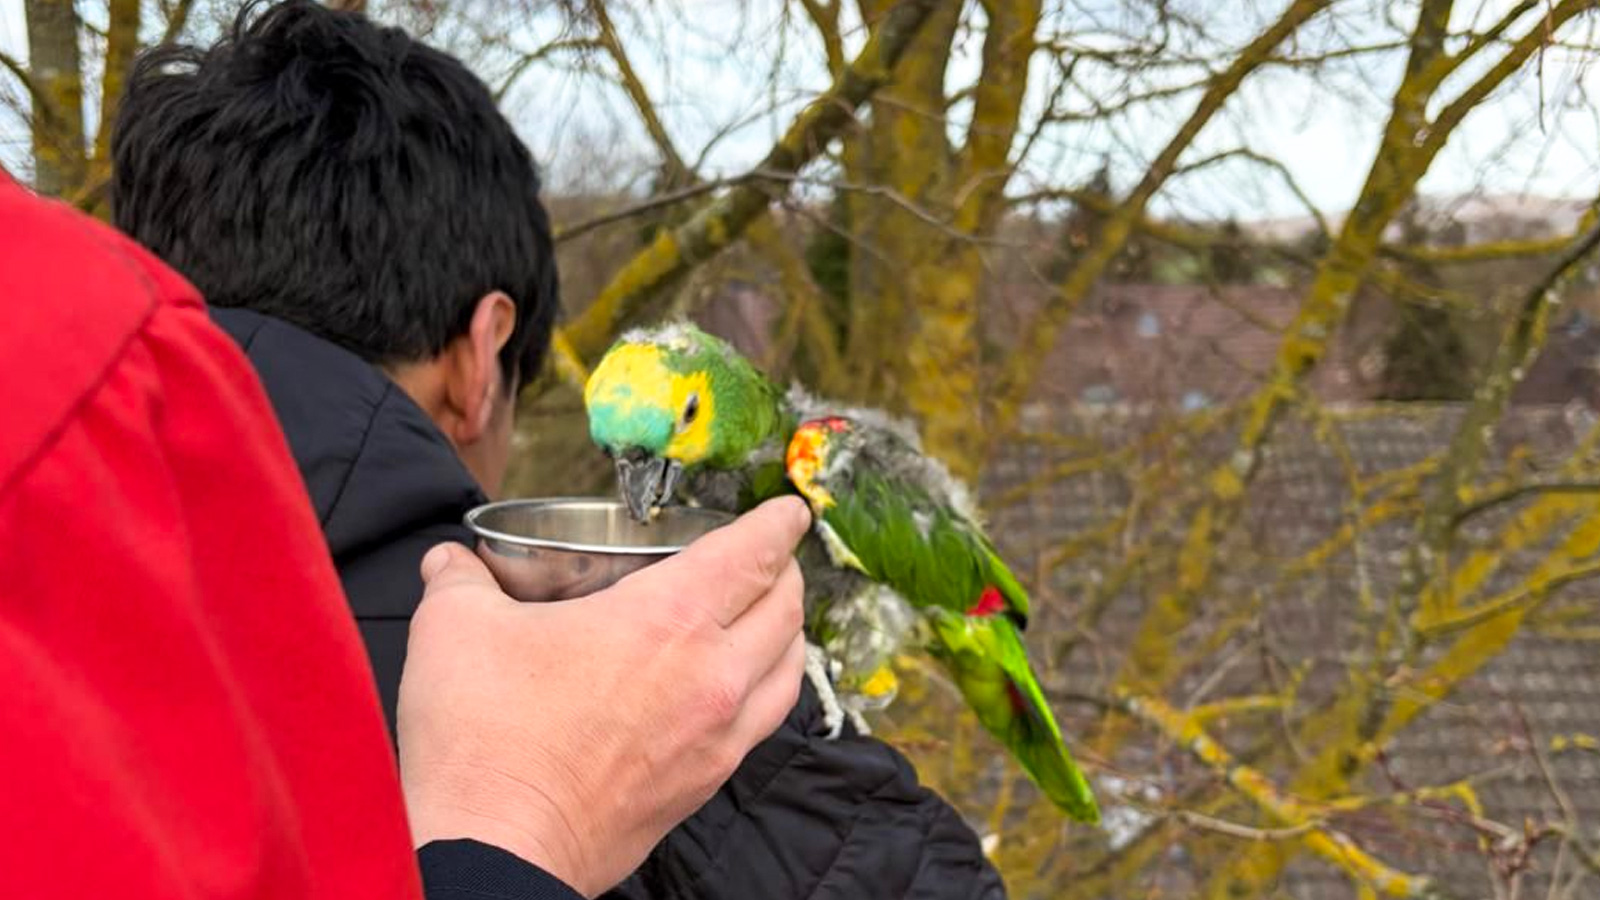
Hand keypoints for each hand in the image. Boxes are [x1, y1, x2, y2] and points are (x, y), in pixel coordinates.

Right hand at [397, 496, 809, 897]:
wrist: (496, 849)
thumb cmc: (484, 739)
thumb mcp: (456, 629)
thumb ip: (459, 581)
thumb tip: (448, 562)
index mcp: (667, 619)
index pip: (751, 555)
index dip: (776, 524)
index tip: (789, 510)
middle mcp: (711, 674)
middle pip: (784, 607)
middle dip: (786, 570)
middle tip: (773, 555)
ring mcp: (717, 735)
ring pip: (788, 668)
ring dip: (788, 630)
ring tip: (771, 615)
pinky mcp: (705, 783)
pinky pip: (764, 722)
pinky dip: (770, 688)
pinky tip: (744, 687)